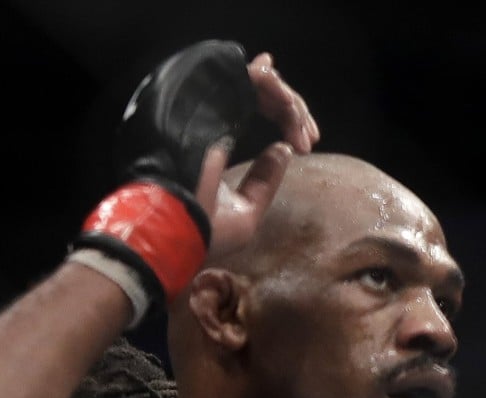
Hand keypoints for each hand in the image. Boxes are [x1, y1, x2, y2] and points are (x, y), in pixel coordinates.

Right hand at [194, 53, 315, 259]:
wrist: (174, 227)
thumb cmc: (204, 230)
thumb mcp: (246, 212)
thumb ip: (265, 181)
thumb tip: (284, 150)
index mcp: (217, 137)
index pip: (255, 109)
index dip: (285, 116)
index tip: (306, 143)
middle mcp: (213, 117)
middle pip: (262, 93)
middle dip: (294, 112)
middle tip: (310, 137)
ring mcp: (211, 107)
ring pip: (262, 83)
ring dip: (291, 105)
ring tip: (304, 135)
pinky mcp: (211, 99)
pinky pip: (253, 79)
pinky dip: (278, 92)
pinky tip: (292, 114)